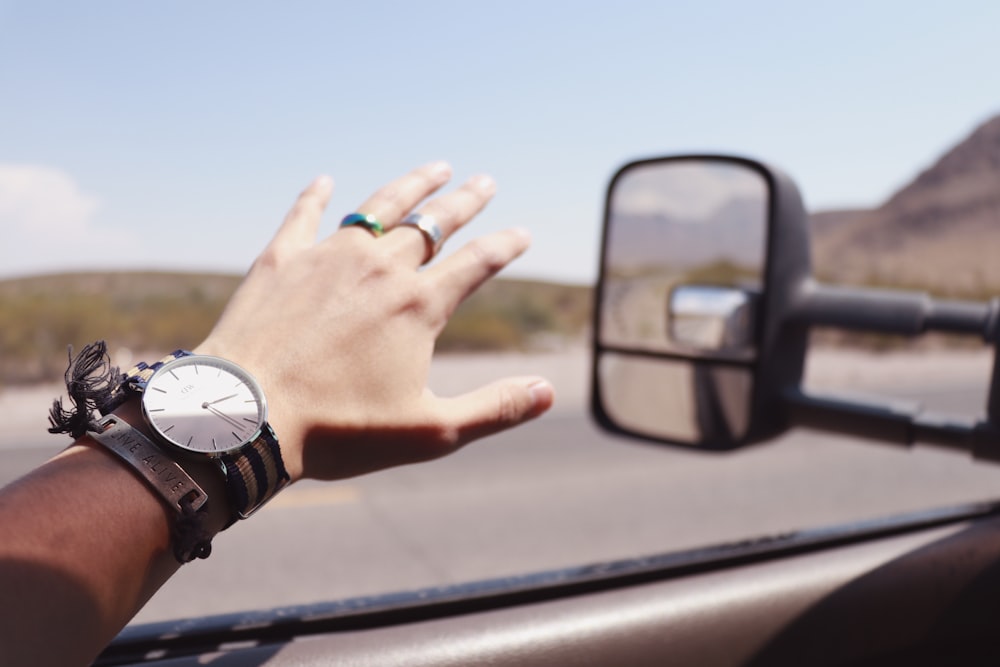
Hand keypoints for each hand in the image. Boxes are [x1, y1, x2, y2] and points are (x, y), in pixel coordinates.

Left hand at [195, 162, 554, 481]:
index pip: (478, 263)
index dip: (506, 245)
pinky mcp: (282, 260)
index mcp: (419, 305)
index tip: (523, 233)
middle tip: (485, 181)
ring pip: (380, 208)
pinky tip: (324, 181)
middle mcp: (380, 268)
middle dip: (465, 201)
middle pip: (434, 223)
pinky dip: (315, 196)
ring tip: (435, 167)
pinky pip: (304, 215)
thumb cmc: (339, 432)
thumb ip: (495, 408)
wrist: (245, 418)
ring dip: (411, 186)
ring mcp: (328, 257)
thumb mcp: (431, 431)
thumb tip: (549, 390)